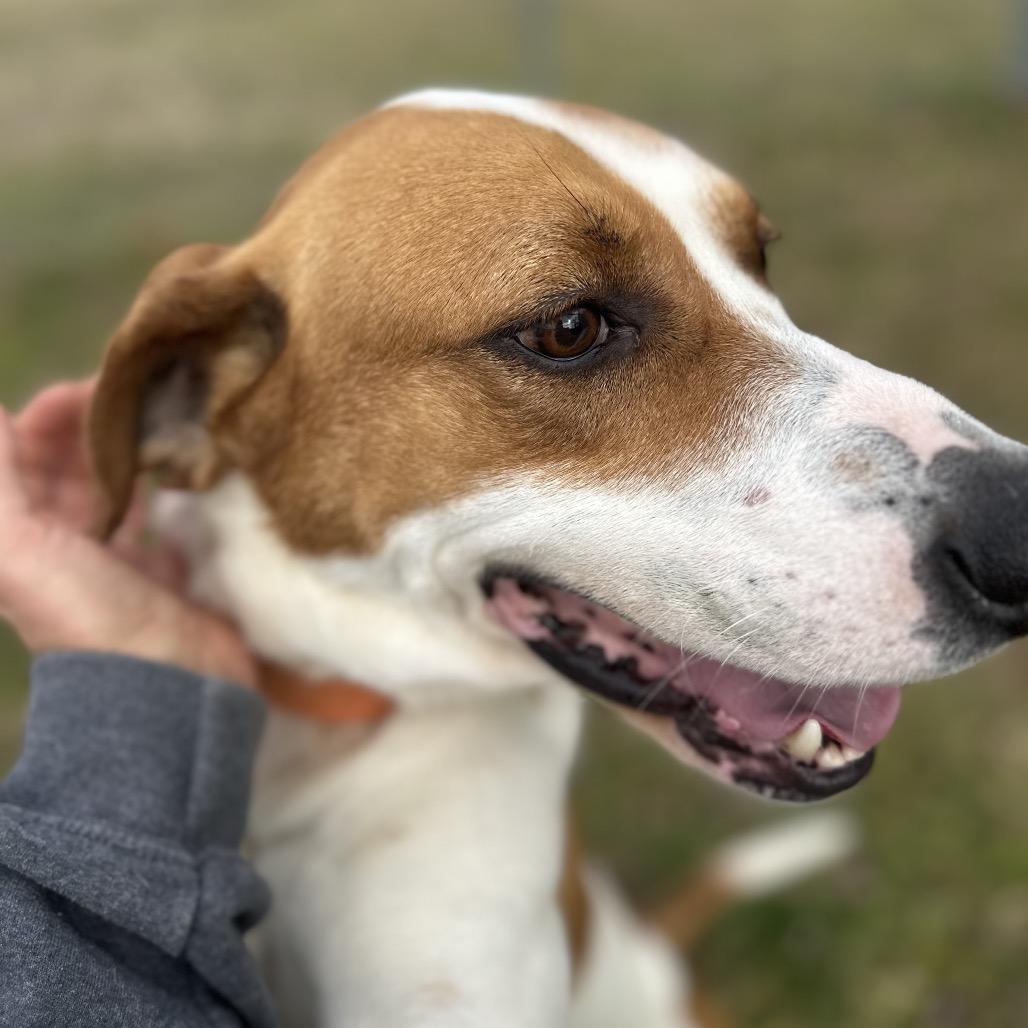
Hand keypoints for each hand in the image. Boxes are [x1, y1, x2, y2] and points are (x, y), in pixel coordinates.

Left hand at [0, 380, 255, 686]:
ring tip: (172, 416)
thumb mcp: (18, 548)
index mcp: (26, 537)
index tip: (96, 385)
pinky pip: (170, 516)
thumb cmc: (88, 614)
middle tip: (143, 392)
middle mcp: (69, 544)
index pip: (26, 457)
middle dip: (99, 425)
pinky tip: (197, 464)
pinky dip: (178, 488)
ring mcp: (124, 558)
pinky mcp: (172, 571)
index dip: (48, 415)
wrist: (163, 687)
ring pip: (124, 487)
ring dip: (140, 451)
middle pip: (76, 467)